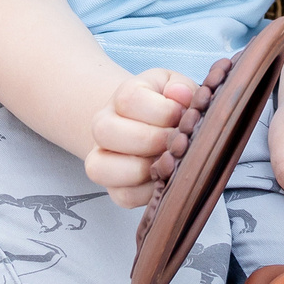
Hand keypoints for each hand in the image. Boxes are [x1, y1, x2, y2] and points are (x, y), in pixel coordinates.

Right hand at [85, 66, 215, 207]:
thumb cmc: (169, 105)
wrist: (151, 125)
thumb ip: (181, 87)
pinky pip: (122, 196)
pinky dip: (148, 192)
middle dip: (150, 140)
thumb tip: (180, 94)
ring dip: (142, 169)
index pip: (128, 100)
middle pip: (105, 131)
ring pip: (100, 168)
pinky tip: (166, 179)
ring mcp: (103, 158)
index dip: (163, 111)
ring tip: (170, 162)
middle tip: (176, 141)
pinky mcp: (114, 188)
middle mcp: (104, 125)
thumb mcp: (177, 87)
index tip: (183, 114)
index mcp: (123, 96)